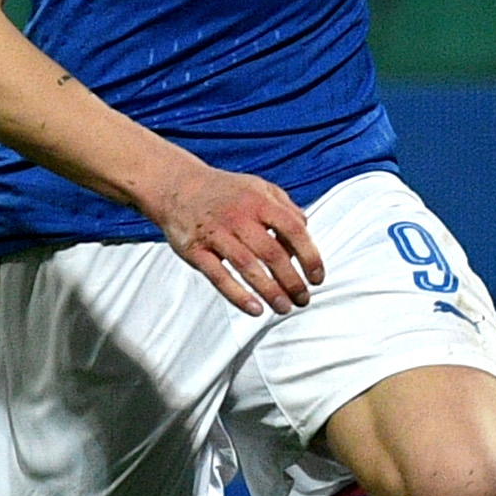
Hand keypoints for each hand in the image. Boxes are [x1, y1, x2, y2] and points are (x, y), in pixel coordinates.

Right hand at [146, 161, 323, 316]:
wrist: (178, 186)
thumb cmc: (226, 192)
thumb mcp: (261, 188)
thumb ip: (286, 208)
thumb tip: (307, 231)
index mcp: (260, 202)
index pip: (294, 230)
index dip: (310, 256)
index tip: (318, 277)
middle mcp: (239, 217)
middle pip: (272, 253)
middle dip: (292, 281)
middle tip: (303, 299)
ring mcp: (216, 234)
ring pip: (247, 267)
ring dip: (270, 291)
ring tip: (284, 308)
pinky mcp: (195, 250)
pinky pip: (218, 276)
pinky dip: (238, 295)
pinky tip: (255, 309)